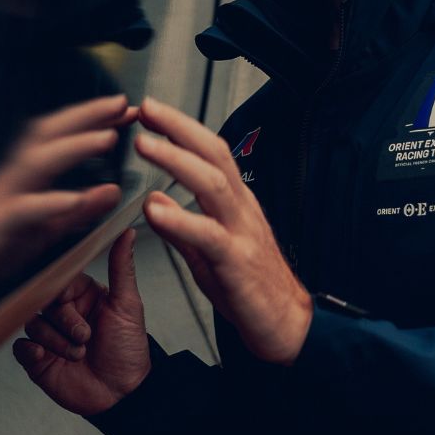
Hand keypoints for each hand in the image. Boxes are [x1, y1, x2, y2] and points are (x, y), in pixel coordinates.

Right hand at [0, 95, 136, 311]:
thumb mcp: (47, 229)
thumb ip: (80, 209)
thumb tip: (114, 190)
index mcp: (25, 176)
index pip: (60, 136)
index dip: (92, 119)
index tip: (127, 108)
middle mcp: (11, 178)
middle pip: (47, 134)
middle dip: (86, 116)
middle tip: (122, 104)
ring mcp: (0, 198)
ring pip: (36, 163)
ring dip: (74, 147)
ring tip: (107, 139)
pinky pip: (23, 210)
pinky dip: (50, 202)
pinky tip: (75, 200)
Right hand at [12, 229, 150, 414]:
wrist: (123, 394)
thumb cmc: (128, 350)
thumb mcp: (128, 305)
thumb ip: (122, 267)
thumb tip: (126, 231)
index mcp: (81, 294)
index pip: (60, 278)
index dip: (63, 290)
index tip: (69, 299)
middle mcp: (62, 312)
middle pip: (42, 300)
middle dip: (64, 321)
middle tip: (85, 336)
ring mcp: (48, 335)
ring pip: (32, 323)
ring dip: (56, 341)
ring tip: (79, 353)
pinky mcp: (36, 358)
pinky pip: (19, 347)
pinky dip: (32, 351)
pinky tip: (47, 357)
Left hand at [134, 97, 312, 364]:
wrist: (288, 326)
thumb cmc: (251, 289)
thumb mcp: (208, 252)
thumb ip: (182, 226)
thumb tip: (155, 202)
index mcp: (236, 204)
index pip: (211, 153)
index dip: (182, 129)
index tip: (152, 112)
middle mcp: (242, 210)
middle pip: (214, 155)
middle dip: (179, 127)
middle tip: (147, 109)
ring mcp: (242, 233)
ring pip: (213, 185)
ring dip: (176, 161)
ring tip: (146, 145)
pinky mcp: (237, 262)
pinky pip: (208, 235)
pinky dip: (180, 219)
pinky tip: (155, 209)